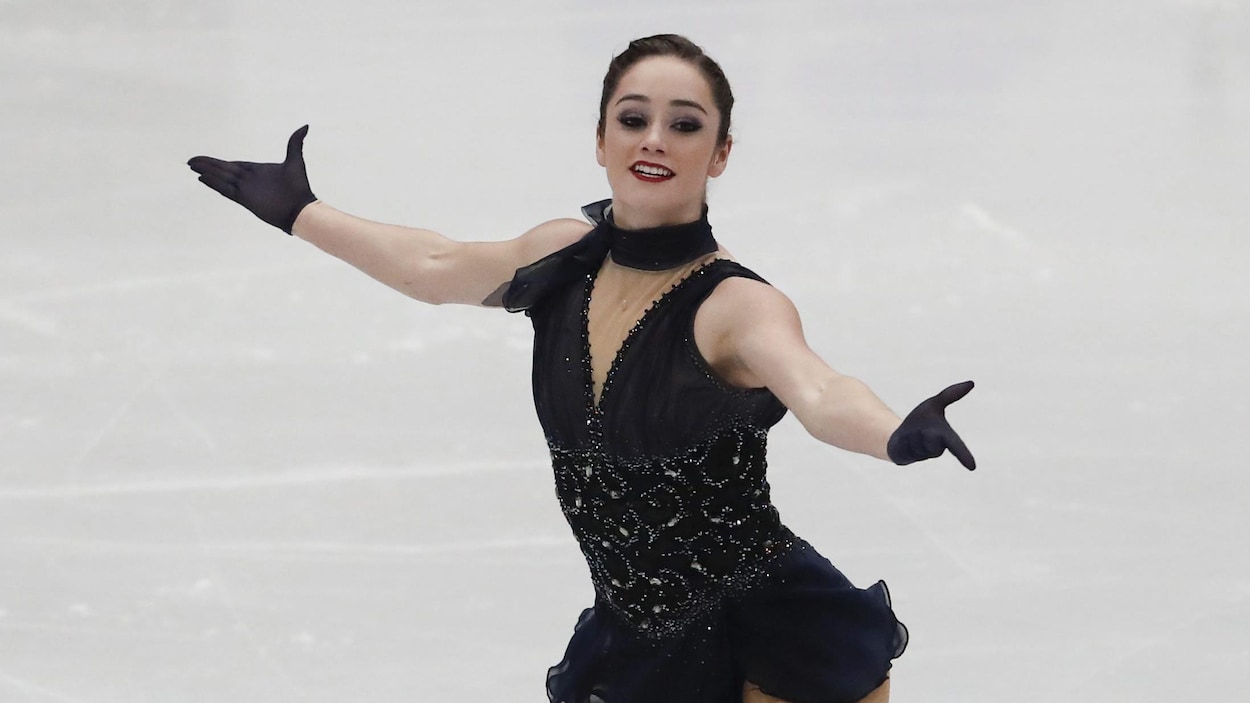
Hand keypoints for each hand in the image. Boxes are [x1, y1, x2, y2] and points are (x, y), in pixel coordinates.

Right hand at [187, 125, 316, 233]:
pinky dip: (213, 184)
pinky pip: (225, 189)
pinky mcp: (245, 198)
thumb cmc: (299, 188)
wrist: (301, 209)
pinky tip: (202, 179)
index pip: (233, 165)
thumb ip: (295, 143)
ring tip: (192, 167)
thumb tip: (304, 126)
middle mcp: (248, 179)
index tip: (205, 160)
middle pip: (222, 170)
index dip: (218, 162)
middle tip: (190, 162)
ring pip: (221, 178)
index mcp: (256, 171)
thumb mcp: (295, 161)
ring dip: (206, 172)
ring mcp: (245, 189)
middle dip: (207, 165)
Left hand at [887, 380, 975, 469]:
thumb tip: (972, 382)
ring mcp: (922, 456)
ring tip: (911, 434)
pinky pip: (905, 446)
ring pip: (916, 441)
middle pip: (930, 438)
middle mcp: (936, 449)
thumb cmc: (920, 420)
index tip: (973, 467)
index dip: (964, 455)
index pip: (956, 446)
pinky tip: (903, 441)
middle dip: (925, 433)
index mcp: (945, 437)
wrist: (900, 434)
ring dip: (911, 434)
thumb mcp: (934, 404)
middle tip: (922, 430)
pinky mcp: (908, 459)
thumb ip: (951, 394)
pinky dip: (902, 439)